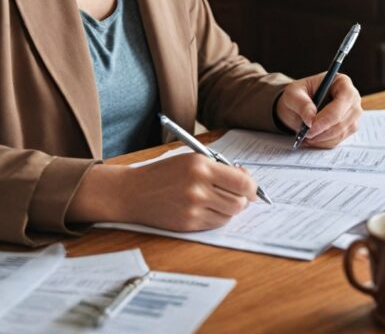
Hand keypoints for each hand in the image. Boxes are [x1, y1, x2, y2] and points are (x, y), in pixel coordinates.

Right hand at [67, 153, 257, 230]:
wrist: (133, 192)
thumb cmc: (162, 174)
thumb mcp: (190, 160)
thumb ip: (218, 168)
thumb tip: (246, 179)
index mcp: (200, 166)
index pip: (242, 181)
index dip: (252, 186)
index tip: (252, 188)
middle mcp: (199, 187)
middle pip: (239, 201)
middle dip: (242, 199)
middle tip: (237, 195)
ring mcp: (193, 208)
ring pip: (229, 214)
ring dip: (229, 208)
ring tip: (217, 200)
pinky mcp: (188, 224)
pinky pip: (215, 224)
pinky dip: (217, 217)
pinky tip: (207, 208)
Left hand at [275, 73, 361, 147]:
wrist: (297, 107)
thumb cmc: (297, 95)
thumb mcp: (292, 94)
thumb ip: (301, 104)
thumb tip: (311, 119)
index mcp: (341, 82)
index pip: (345, 98)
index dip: (330, 114)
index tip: (312, 125)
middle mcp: (352, 98)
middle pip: (345, 118)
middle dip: (324, 130)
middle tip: (306, 133)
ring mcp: (352, 115)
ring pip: (342, 132)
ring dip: (322, 138)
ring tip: (305, 135)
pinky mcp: (348, 129)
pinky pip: (338, 140)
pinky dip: (323, 142)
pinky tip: (311, 138)